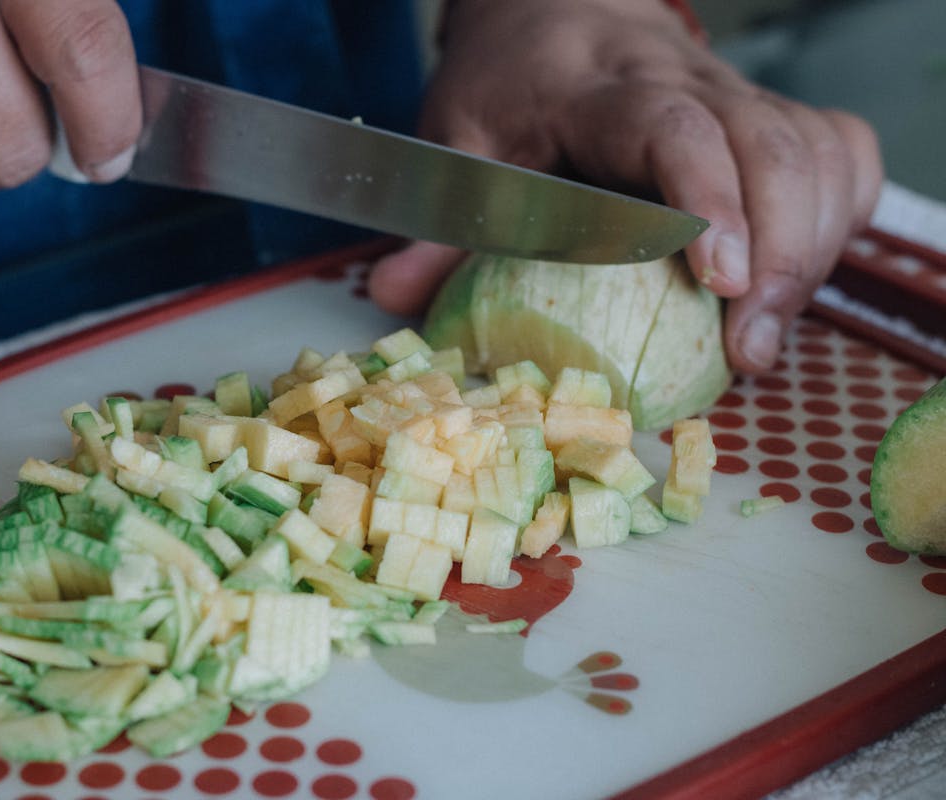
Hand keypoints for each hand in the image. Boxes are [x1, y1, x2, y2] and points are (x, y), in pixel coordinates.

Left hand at [368, 0, 882, 374]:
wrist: (555, 12)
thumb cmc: (507, 89)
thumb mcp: (455, 146)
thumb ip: (433, 225)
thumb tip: (390, 300)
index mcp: (597, 87)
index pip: (671, 125)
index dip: (706, 196)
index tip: (720, 279)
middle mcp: (681, 80)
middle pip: (766, 144)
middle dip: (779, 253)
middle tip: (749, 348)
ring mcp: (732, 93)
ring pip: (813, 152)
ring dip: (810, 250)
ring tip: (765, 340)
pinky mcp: (764, 112)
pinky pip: (835, 153)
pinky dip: (835, 218)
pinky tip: (800, 275)